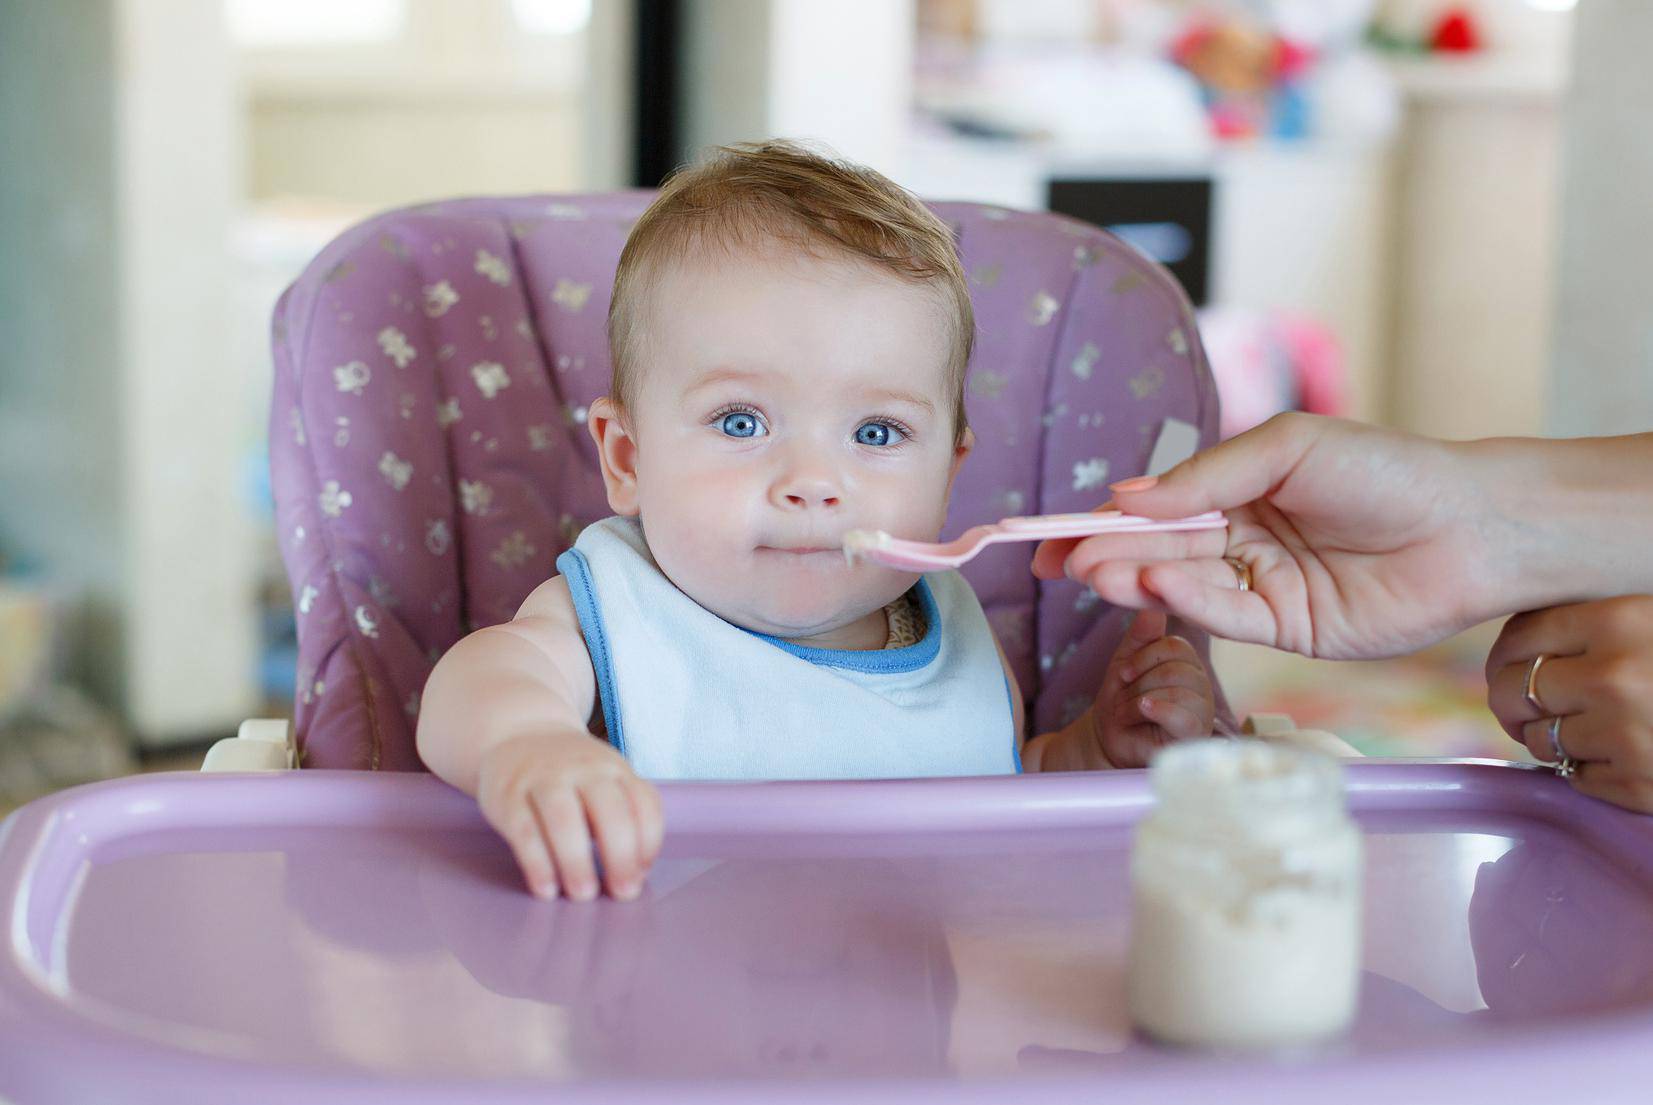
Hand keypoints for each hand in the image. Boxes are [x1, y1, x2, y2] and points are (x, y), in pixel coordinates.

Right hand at [476, 731, 663, 900]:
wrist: (517, 735)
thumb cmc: (571, 774)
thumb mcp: (605, 780)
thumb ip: (624, 815)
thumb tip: (636, 872)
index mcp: (614, 768)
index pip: (643, 803)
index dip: (649, 842)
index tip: (641, 875)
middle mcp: (583, 769)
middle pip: (610, 811)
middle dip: (621, 856)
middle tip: (623, 893)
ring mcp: (543, 778)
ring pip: (564, 820)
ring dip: (577, 862)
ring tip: (584, 895)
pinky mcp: (508, 794)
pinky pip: (525, 831)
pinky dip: (537, 864)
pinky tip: (547, 889)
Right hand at [1031, 413, 1501, 659]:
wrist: (1474, 524)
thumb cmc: (1386, 470)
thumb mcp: (1286, 449)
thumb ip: (1207, 477)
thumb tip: (1128, 496)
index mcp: (1238, 492)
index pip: (1155, 511)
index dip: (1102, 522)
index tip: (1050, 534)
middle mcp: (1244, 542)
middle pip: (1160, 551)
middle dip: (1107, 555)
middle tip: (1061, 561)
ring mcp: (1264, 588)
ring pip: (1185, 586)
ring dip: (1137, 580)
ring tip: (1093, 574)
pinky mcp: (1289, 631)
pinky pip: (1227, 617)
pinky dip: (1189, 602)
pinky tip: (1158, 584)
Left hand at [1093, 610, 1214, 767]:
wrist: (1108, 739)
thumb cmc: (1121, 700)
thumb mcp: (1126, 661)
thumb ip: (1141, 635)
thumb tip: (1156, 606)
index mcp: (1188, 664)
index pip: (1176, 646)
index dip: (1144, 657)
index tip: (1124, 673)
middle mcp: (1202, 685)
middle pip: (1176, 668)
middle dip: (1140, 682)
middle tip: (1124, 698)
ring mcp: (1202, 711)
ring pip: (1178, 690)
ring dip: (1140, 700)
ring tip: (1128, 712)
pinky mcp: (1196, 735)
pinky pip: (1183, 715)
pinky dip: (1158, 709)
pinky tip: (1143, 710)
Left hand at [1485, 596, 1652, 812]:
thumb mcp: (1649, 624)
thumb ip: (1592, 627)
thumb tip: (1520, 639)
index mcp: (1619, 622)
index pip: (1520, 634)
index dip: (1505, 653)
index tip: (1509, 665)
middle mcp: (1614, 678)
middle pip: (1509, 690)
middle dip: (1510, 702)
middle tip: (1526, 708)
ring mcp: (1624, 736)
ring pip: (1537, 739)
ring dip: (1550, 739)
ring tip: (1591, 730)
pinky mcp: (1636, 786)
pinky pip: (1574, 778)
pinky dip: (1589, 772)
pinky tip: (1622, 756)